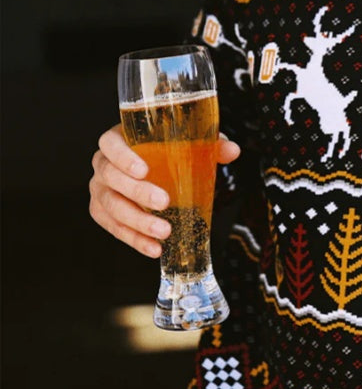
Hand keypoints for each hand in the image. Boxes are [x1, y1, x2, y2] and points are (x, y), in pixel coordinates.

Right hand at [88, 124, 239, 257]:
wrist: (154, 170)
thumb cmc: (167, 153)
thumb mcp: (188, 145)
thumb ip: (209, 145)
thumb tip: (232, 150)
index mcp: (119, 140)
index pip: (110, 144)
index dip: (123, 156)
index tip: (144, 169)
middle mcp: (104, 164)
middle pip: (110, 177)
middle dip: (137, 192)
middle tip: (164, 203)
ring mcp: (101, 189)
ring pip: (110, 206)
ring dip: (136, 222)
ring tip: (163, 232)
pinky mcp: (103, 212)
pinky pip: (113, 227)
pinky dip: (133, 239)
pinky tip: (154, 248)